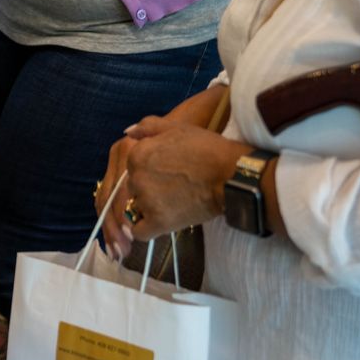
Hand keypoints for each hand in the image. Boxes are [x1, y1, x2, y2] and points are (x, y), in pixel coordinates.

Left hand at [96, 117, 237, 256]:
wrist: (231, 174)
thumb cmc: (207, 148)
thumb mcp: (176, 127)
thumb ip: (147, 127)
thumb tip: (127, 132)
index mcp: (136, 154)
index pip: (130, 169)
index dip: (147, 172)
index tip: (165, 174)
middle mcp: (136, 178)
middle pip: (132, 189)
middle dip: (148, 189)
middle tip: (172, 188)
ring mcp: (147, 201)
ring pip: (135, 209)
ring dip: (149, 208)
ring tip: (173, 203)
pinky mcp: (159, 221)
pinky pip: (139, 232)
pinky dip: (147, 229)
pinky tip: (161, 221)